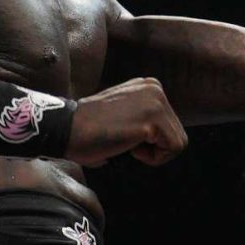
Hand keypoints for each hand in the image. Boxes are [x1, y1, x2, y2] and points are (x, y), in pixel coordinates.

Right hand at [69, 78, 187, 168]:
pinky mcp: (153, 120)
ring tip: (127, 143)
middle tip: (124, 140)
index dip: (149, 140)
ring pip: (177, 142)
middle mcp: (156, 89)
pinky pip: (172, 149)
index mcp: (149, 86)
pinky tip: (129, 147)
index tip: (123, 134)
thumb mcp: (124, 112)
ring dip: (152, 152)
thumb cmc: (87, 130)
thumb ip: (143, 117)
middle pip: (176, 133)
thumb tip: (158, 140)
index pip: (169, 124)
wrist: (67, 129)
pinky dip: (152, 158)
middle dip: (153, 147)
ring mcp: (156, 102)